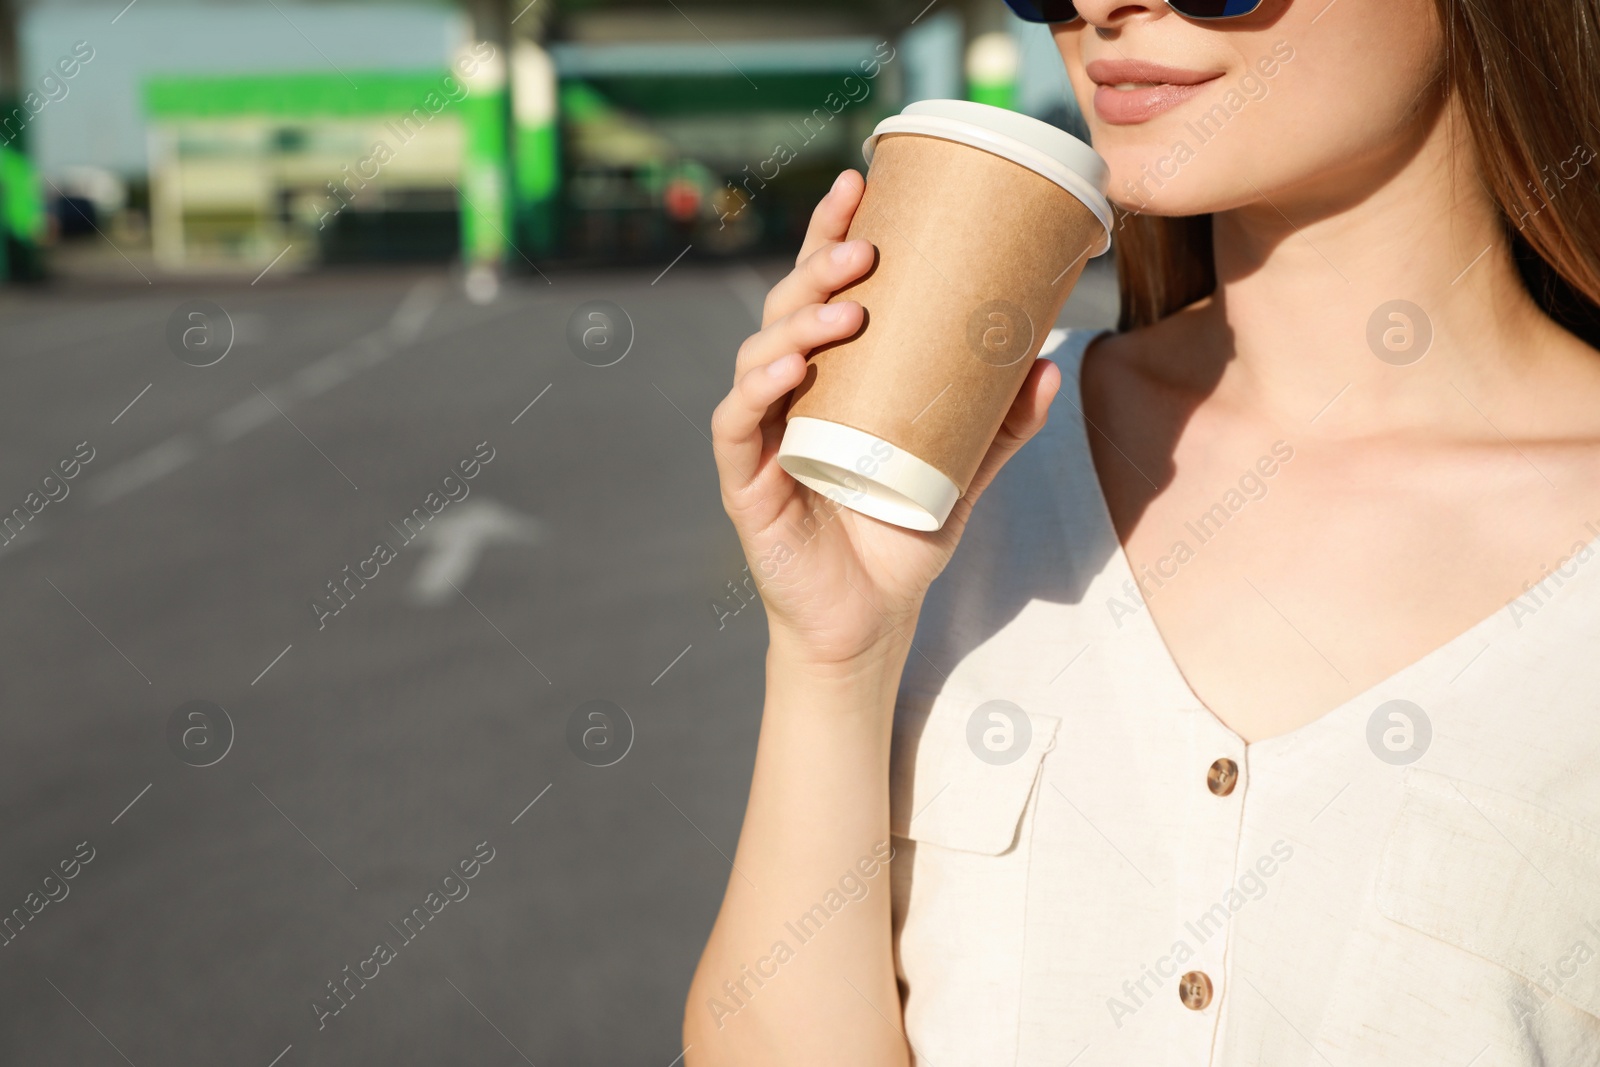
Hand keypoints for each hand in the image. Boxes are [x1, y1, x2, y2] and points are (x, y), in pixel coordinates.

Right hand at [710, 169, 1061, 667]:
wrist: (870, 624)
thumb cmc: (902, 538)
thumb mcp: (964, 471)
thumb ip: (1002, 423)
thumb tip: (1050, 359)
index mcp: (830, 382)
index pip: (821, 293)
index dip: (829, 234)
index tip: (859, 182)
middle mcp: (788, 398)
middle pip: (786, 312)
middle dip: (818, 268)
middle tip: (865, 247)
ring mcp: (762, 439)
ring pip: (758, 357)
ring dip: (796, 323)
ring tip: (846, 306)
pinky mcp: (747, 485)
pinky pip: (736, 426)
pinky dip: (755, 390)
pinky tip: (785, 368)